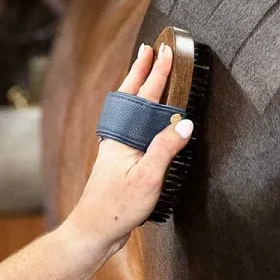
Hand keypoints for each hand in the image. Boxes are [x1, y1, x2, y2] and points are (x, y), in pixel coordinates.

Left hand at [63, 43, 193, 261]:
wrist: (93, 231)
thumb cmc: (116, 207)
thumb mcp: (147, 178)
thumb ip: (165, 148)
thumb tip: (186, 122)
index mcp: (125, 135)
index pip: (146, 96)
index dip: (158, 73)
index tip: (167, 52)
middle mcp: (119, 135)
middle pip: (130, 93)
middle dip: (141, 69)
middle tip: (149, 48)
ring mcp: (118, 144)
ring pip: (129, 106)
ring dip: (138, 84)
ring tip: (144, 68)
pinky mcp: (121, 156)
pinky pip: (132, 120)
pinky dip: (139, 105)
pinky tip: (143, 111)